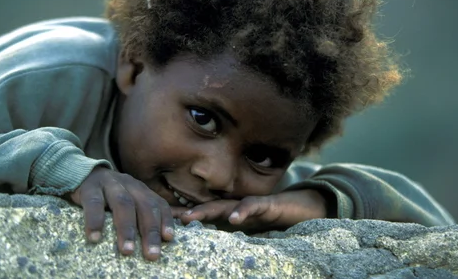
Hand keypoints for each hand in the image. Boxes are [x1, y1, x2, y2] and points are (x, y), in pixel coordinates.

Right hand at [68, 167, 173, 260]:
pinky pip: (93, 203)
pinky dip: (95, 220)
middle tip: (152, 254)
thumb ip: (153, 210)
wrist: (82, 174)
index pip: (158, 203)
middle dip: (150, 230)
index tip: (168, 238)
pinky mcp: (89, 187)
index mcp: (141, 189)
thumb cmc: (111, 194)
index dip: (165, 220)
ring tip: (128, 250)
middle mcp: (129, 184)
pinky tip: (95, 237)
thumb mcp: (133, 198)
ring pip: (123, 203)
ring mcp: (110, 184)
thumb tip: (183, 222)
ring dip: (127, 228)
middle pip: (144, 205)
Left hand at [173, 189, 328, 231]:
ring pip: (223, 205)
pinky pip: (252, 206)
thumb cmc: (270, 220)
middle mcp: (234, 207)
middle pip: (205, 208)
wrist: (299, 208)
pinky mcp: (266, 204)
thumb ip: (227, 239)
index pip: (201, 215)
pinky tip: (233, 218)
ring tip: (189, 216)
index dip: (181, 218)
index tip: (158, 223)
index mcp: (228, 215)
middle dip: (184, 212)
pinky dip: (242, 211)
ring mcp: (248, 205)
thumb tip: (207, 254)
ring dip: (205, 210)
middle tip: (163, 218)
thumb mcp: (245, 234)